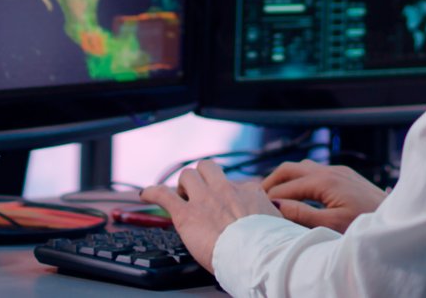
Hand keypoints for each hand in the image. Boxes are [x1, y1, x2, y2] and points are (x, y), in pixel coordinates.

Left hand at [140, 161, 278, 270]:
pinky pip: (163, 194)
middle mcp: (225, 190)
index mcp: (249, 192)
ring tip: (181, 198)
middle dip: (202, 177)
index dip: (230, 195)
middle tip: (200, 193)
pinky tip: (146, 194)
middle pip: (209, 168)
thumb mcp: (279, 224)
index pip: (237, 184)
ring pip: (188, 175)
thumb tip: (273, 216)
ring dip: (182, 185)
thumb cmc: (269, 246)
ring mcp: (204, 200)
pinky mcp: (186, 215)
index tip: (229, 207)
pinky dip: (152, 192)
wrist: (256, 256)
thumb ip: (272, 216)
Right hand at [260, 160, 386, 232]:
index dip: (269, 197)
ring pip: (303, 167)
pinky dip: (300, 179)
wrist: (397, 219)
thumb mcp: (332, 224)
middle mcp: (330, 170)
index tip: (255, 207)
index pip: (286, 186)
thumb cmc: (366, 224)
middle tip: (256, 196)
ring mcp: (339, 171)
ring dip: (286, 178)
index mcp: (324, 181)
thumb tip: (277, 205)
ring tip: (274, 194)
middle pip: (290, 168)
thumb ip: (302, 214)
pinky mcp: (346, 176)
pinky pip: (315, 171)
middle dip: (272, 181)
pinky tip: (300, 192)